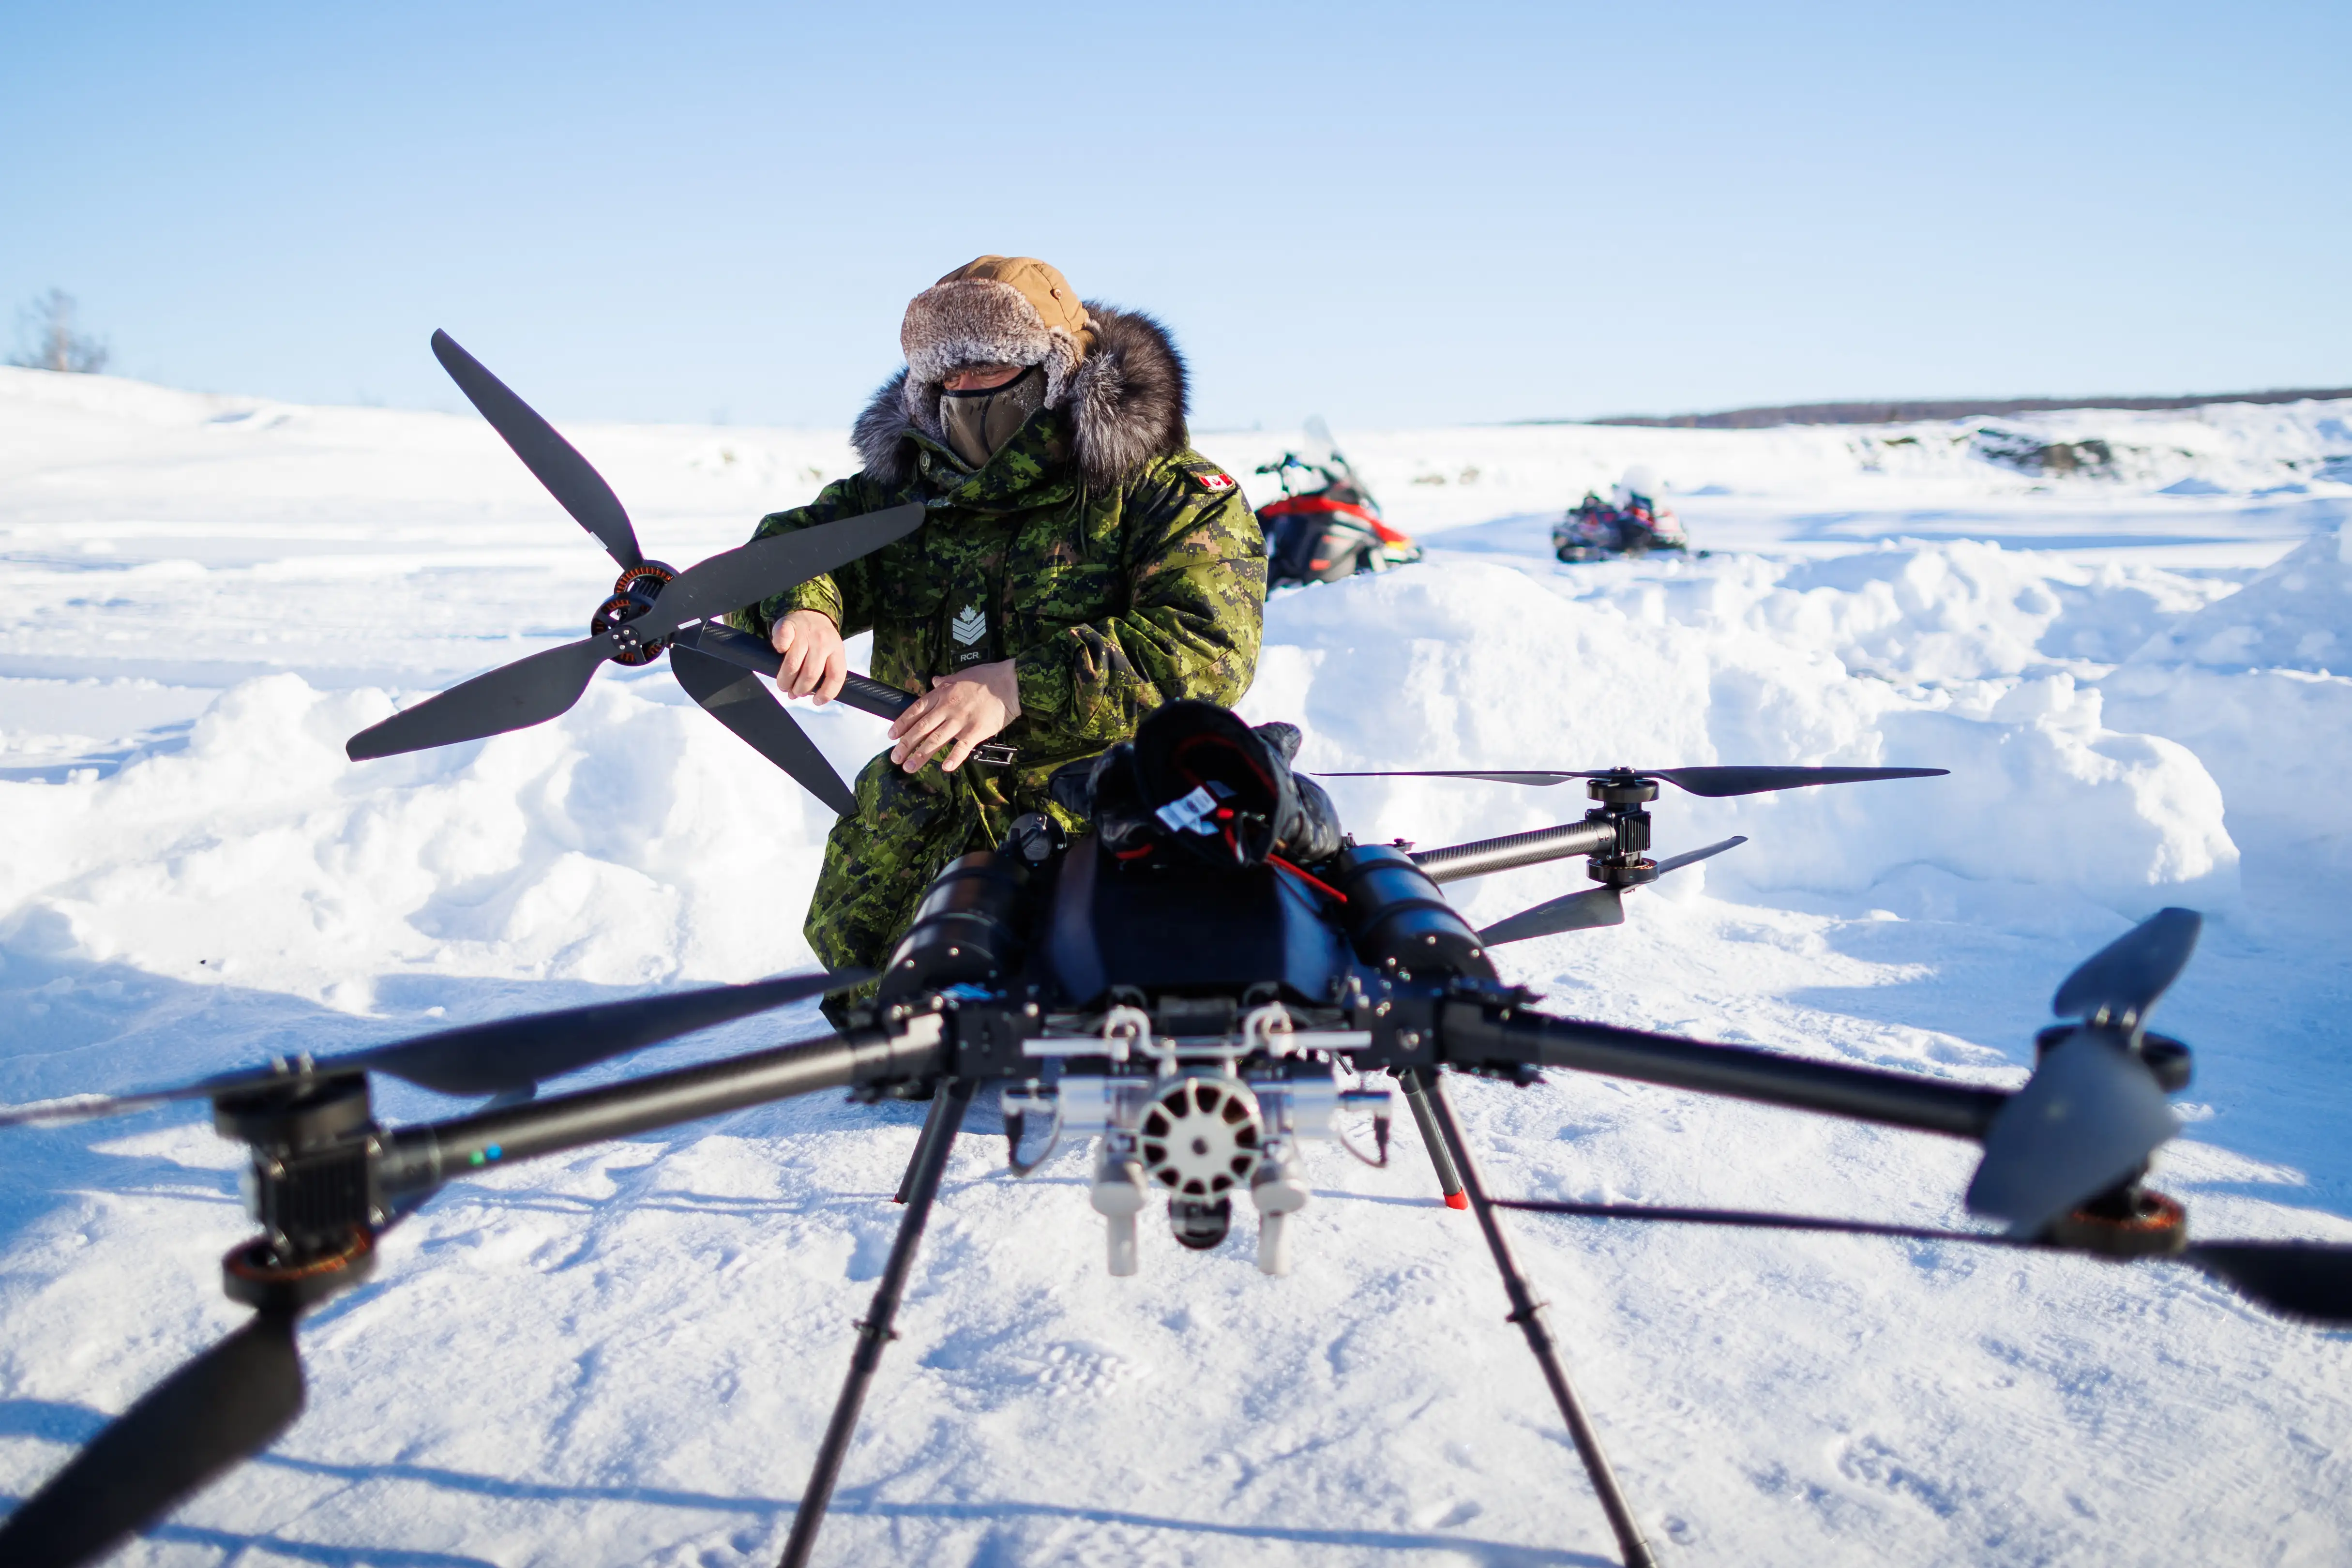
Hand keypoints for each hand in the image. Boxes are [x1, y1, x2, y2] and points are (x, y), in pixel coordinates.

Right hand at [770, 609, 845, 702]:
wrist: (810, 612)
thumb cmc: (819, 641)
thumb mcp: (829, 654)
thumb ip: (821, 673)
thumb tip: (800, 695)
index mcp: (837, 650)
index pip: (836, 676)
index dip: (827, 693)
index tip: (816, 701)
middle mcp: (823, 641)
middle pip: (811, 673)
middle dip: (800, 689)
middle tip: (793, 692)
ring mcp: (806, 633)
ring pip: (793, 664)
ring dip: (785, 680)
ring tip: (783, 685)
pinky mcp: (789, 625)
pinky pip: (782, 642)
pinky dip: (779, 650)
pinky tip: (779, 653)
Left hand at [889, 661, 1020, 772]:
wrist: (1010, 682)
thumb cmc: (987, 677)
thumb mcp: (960, 675)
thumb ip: (945, 681)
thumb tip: (934, 681)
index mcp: (942, 694)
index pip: (916, 710)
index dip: (902, 724)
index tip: (891, 736)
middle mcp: (947, 708)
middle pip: (922, 728)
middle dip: (906, 744)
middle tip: (895, 757)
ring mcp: (961, 720)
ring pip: (936, 739)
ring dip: (921, 755)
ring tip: (909, 767)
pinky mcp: (976, 730)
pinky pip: (963, 747)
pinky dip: (954, 758)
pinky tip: (945, 767)